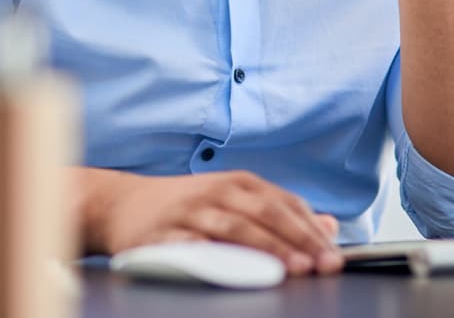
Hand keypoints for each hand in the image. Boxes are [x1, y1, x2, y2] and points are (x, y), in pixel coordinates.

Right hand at [86, 168, 343, 275]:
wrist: (120, 203)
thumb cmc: (186, 206)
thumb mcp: (233, 200)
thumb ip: (279, 212)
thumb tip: (327, 226)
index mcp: (236, 183)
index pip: (282, 203)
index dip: (309, 229)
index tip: (333, 254)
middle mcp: (214, 192)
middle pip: (262, 213)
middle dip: (295, 239)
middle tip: (320, 264)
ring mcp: (187, 212)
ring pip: (232, 228)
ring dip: (265, 248)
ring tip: (291, 269)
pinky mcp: (161, 234)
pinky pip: (190, 245)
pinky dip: (213, 255)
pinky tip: (232, 267)